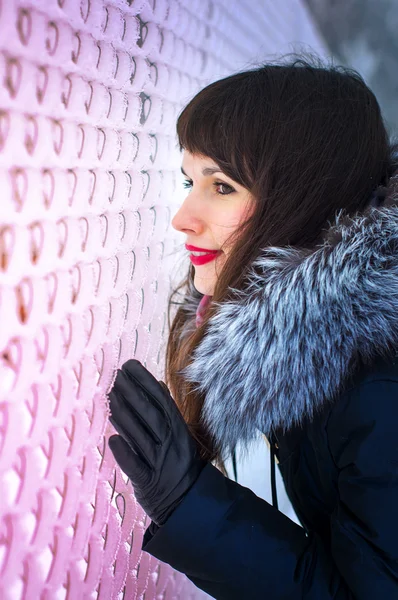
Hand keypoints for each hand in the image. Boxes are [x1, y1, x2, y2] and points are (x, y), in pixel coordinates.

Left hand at [107, 359, 207, 525]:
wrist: (188, 504)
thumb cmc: (180, 465)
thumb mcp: (180, 436)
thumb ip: (167, 411)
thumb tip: (158, 383)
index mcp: (179, 430)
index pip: (162, 400)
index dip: (146, 382)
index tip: (131, 365)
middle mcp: (170, 444)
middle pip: (150, 414)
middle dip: (133, 392)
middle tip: (117, 375)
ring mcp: (159, 463)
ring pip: (140, 436)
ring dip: (124, 414)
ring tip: (110, 395)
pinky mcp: (148, 484)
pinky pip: (136, 467)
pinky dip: (125, 453)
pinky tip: (112, 439)